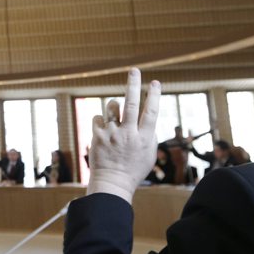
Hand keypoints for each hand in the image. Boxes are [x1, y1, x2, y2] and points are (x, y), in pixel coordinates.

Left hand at [87, 68, 160, 202]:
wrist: (112, 183)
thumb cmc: (133, 168)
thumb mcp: (149, 153)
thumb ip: (150, 134)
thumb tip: (150, 116)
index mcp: (144, 138)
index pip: (151, 112)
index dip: (154, 96)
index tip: (155, 82)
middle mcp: (128, 134)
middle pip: (131, 104)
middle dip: (134, 84)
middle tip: (135, 70)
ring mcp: (111, 135)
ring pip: (112, 107)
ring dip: (114, 106)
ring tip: (115, 116)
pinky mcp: (97, 136)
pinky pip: (98, 118)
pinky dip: (101, 120)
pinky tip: (104, 131)